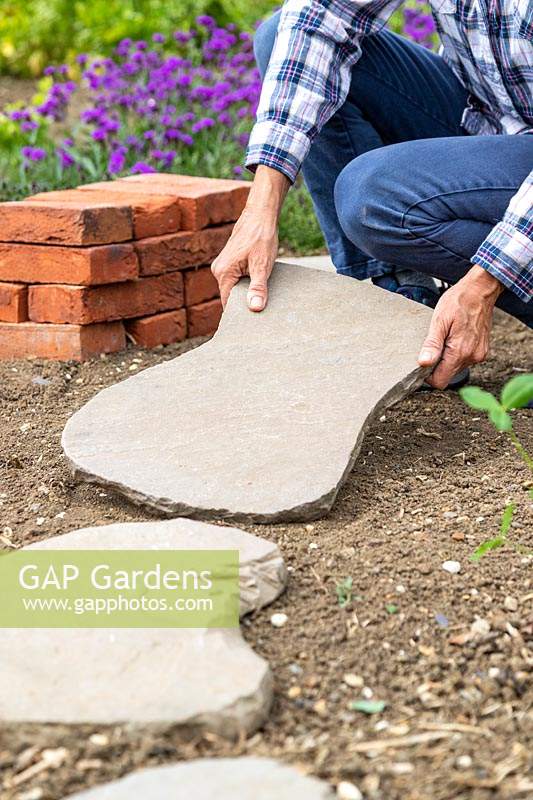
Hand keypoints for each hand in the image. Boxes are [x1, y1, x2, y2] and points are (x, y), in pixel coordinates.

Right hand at [211, 165, 289, 310]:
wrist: (260, 214)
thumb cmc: (261, 237)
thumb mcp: (262, 265)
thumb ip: (258, 288)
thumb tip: (255, 308)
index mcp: (223, 273)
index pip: (229, 304)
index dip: (242, 313)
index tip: (254, 322)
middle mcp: (218, 270)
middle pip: (231, 297)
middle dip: (245, 303)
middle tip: (263, 310)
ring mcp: (222, 265)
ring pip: (235, 288)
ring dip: (247, 292)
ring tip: (263, 295)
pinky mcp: (229, 262)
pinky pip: (236, 279)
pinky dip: (247, 283)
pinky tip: (259, 283)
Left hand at [418, 266, 503, 388]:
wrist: (480, 290)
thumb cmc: (459, 301)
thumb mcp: (440, 320)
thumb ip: (432, 344)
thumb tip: (423, 363)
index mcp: (460, 352)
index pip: (440, 381)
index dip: (427, 377)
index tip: (421, 364)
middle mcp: (472, 357)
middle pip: (448, 375)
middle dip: (436, 366)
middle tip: (431, 347)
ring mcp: (479, 354)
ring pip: (456, 368)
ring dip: (446, 359)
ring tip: (444, 338)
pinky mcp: (482, 350)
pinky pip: (464, 360)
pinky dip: (456, 353)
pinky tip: (453, 338)